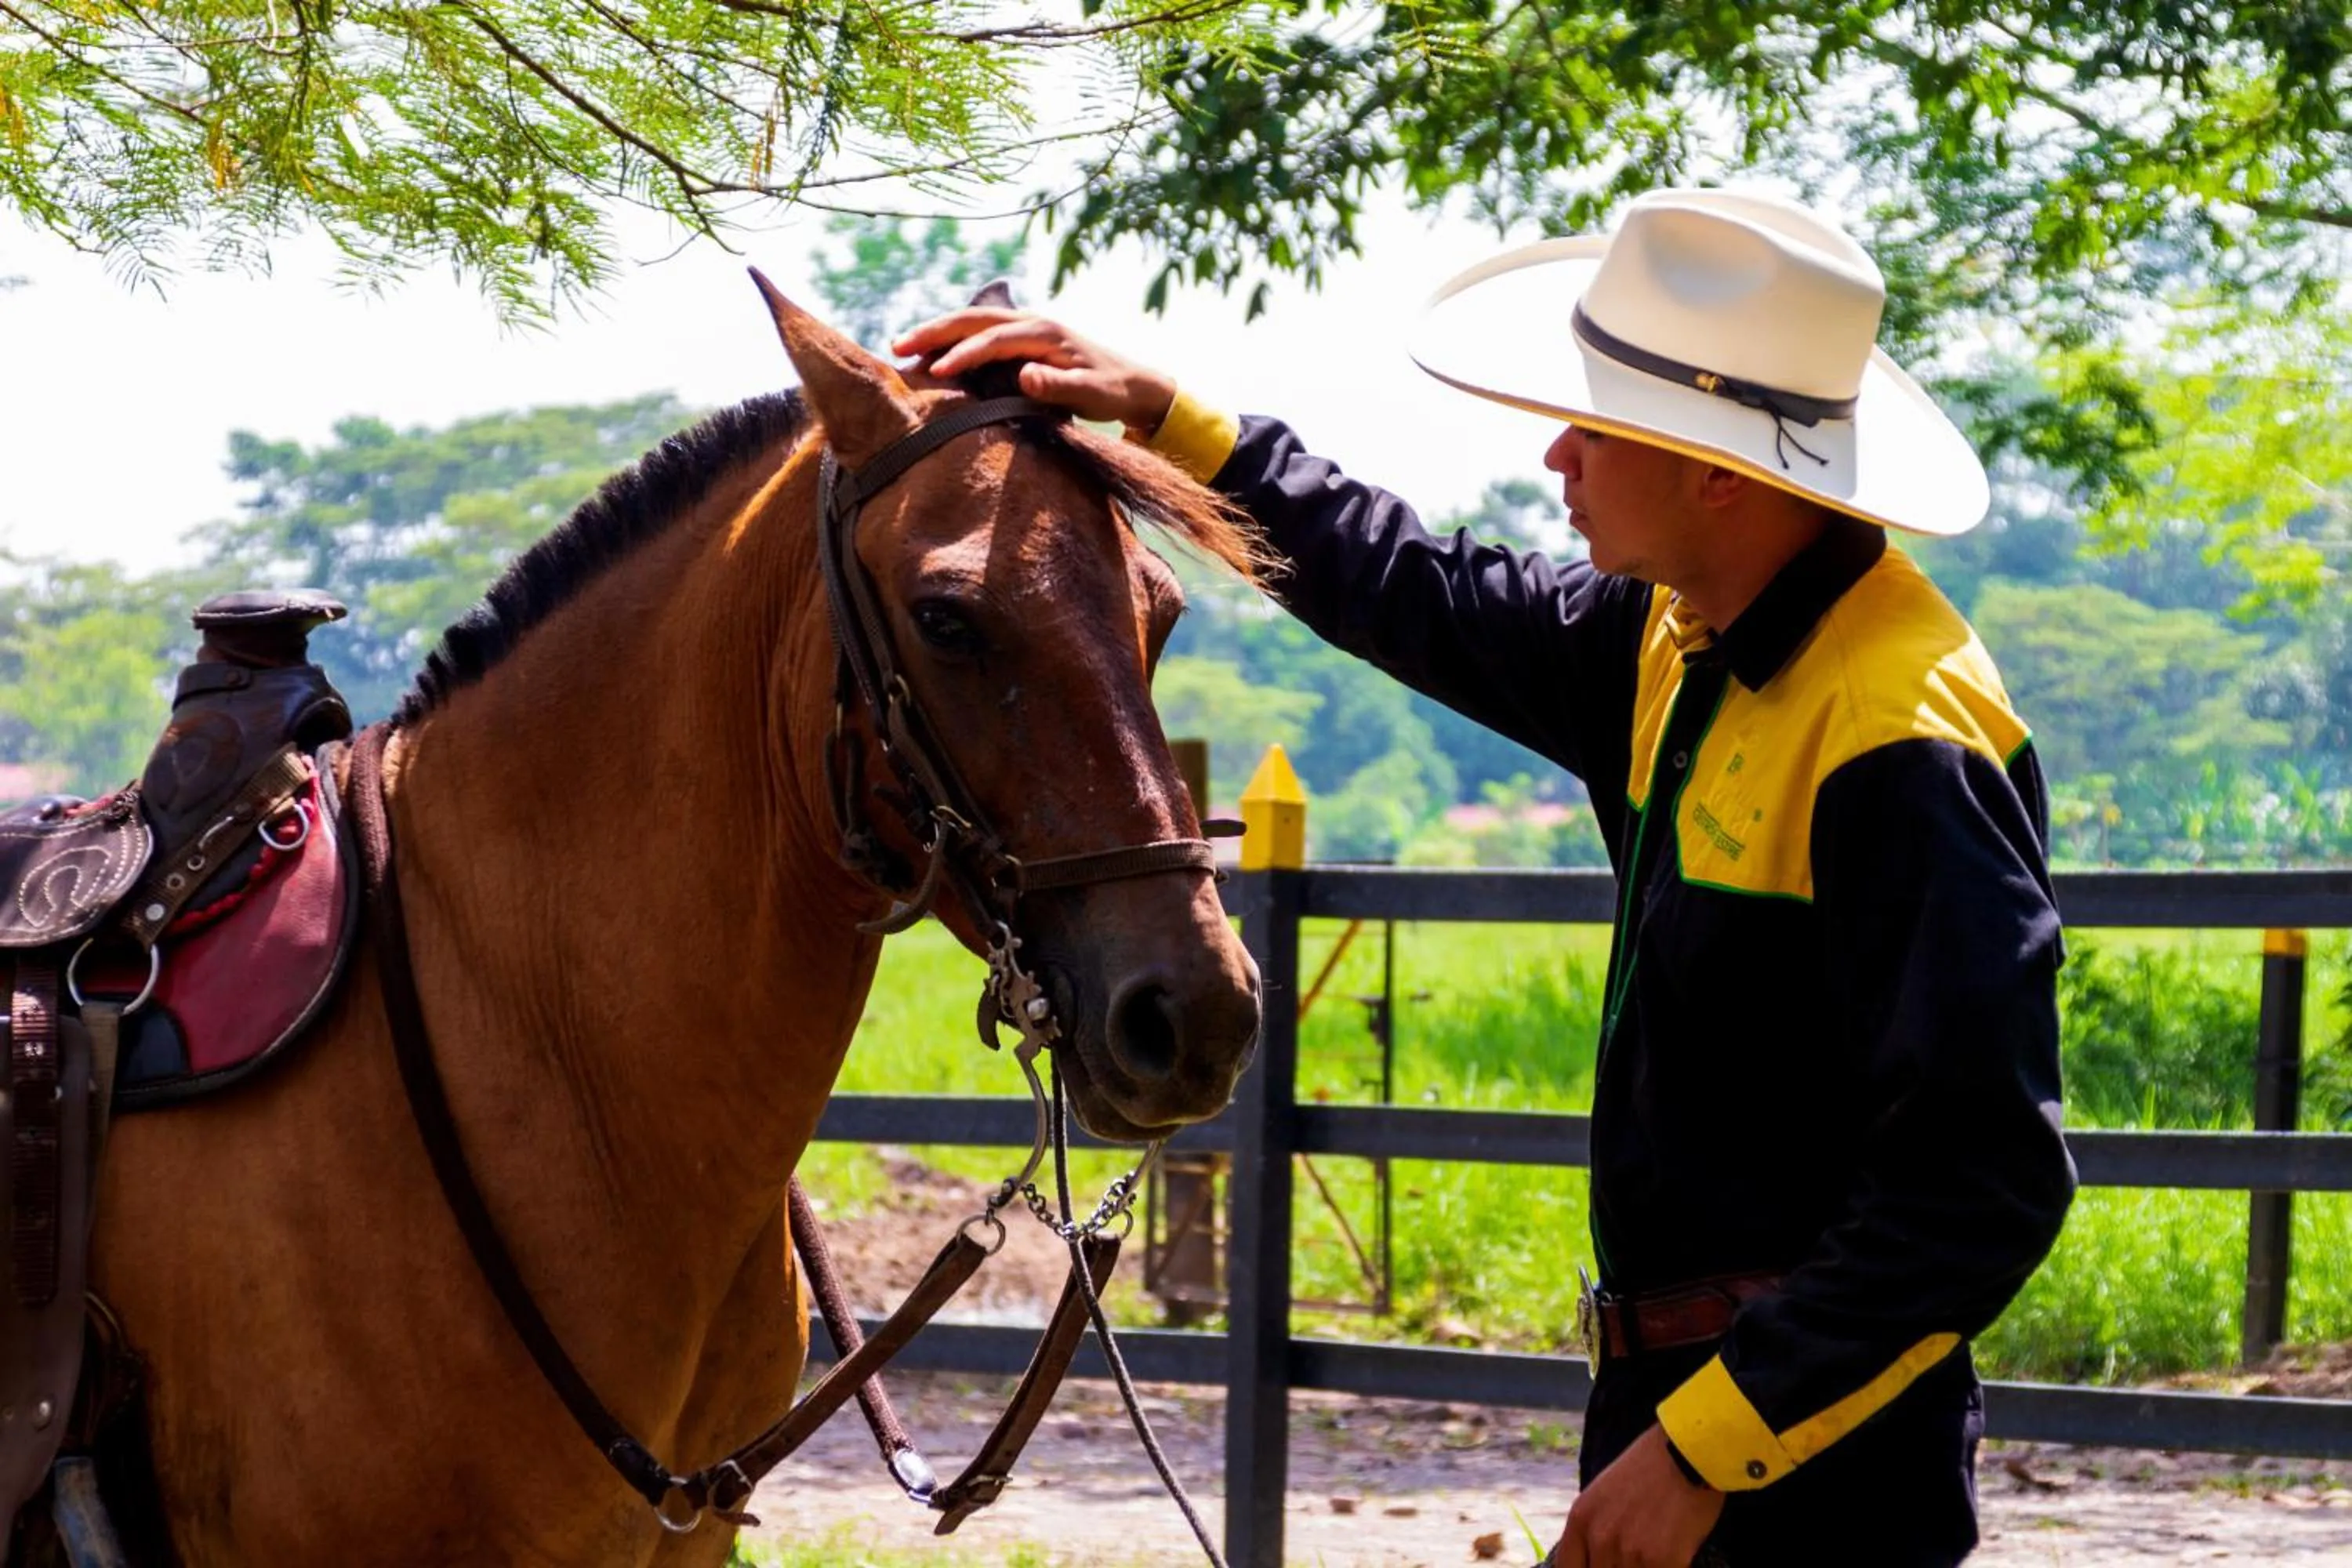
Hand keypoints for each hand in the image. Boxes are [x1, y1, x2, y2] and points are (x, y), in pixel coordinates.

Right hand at [891, 309, 1178, 433]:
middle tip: (898, 347)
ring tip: (902, 347)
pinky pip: (979, 334)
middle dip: (935, 331)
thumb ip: (1061, 386)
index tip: (936, 372)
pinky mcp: (1022, 340)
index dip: (964, 354)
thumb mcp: (1094, 394)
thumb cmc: (1114, 392)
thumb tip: (1025, 376)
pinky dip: (952, 340)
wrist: (1135, 384)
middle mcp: (1033, 322)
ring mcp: (1026, 328)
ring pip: (972, 322)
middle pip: (974, 319)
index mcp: (1047, 333)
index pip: (995, 339)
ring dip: (938, 332)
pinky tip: (931, 354)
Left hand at [1550, 1425, 1725, 1567]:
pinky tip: (1675, 1551)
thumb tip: (1593, 1557)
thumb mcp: (1604, 1493)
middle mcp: (1599, 1537)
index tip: (1598, 1565)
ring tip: (1656, 1544)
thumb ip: (1594, 1527)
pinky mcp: (1662, 1561)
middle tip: (1637, 1549)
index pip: (1568, 1567)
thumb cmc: (1651, 1467)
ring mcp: (1630, 1552)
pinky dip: (1669, 1566)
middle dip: (1618, 1566)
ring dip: (1643, 1566)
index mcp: (1582, 1518)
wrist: (1689, 1454)